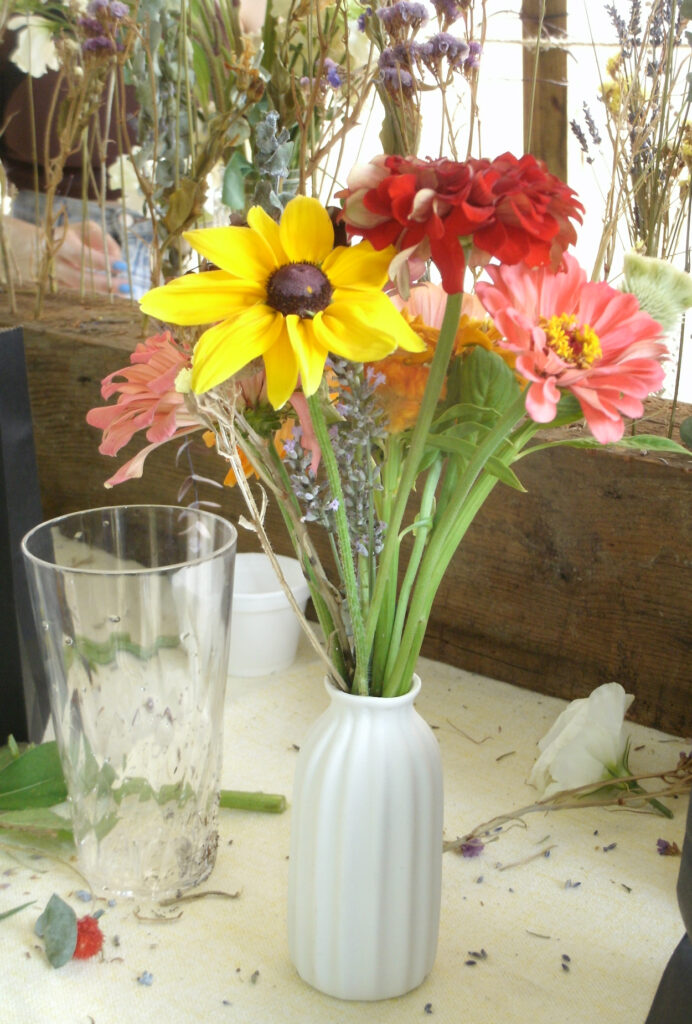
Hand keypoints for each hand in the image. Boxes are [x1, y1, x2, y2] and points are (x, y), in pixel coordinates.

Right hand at [2, 216, 130, 295]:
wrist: (29, 248)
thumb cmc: (66, 235)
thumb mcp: (83, 229)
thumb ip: (103, 241)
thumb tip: (118, 260)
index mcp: (59, 242)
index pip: (81, 255)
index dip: (102, 262)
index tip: (122, 266)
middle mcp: (53, 263)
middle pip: (78, 278)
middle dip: (104, 284)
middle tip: (126, 287)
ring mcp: (52, 279)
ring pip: (79, 289)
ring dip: (102, 292)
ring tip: (123, 294)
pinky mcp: (55, 289)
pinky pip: (78, 293)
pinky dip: (96, 294)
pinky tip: (113, 295)